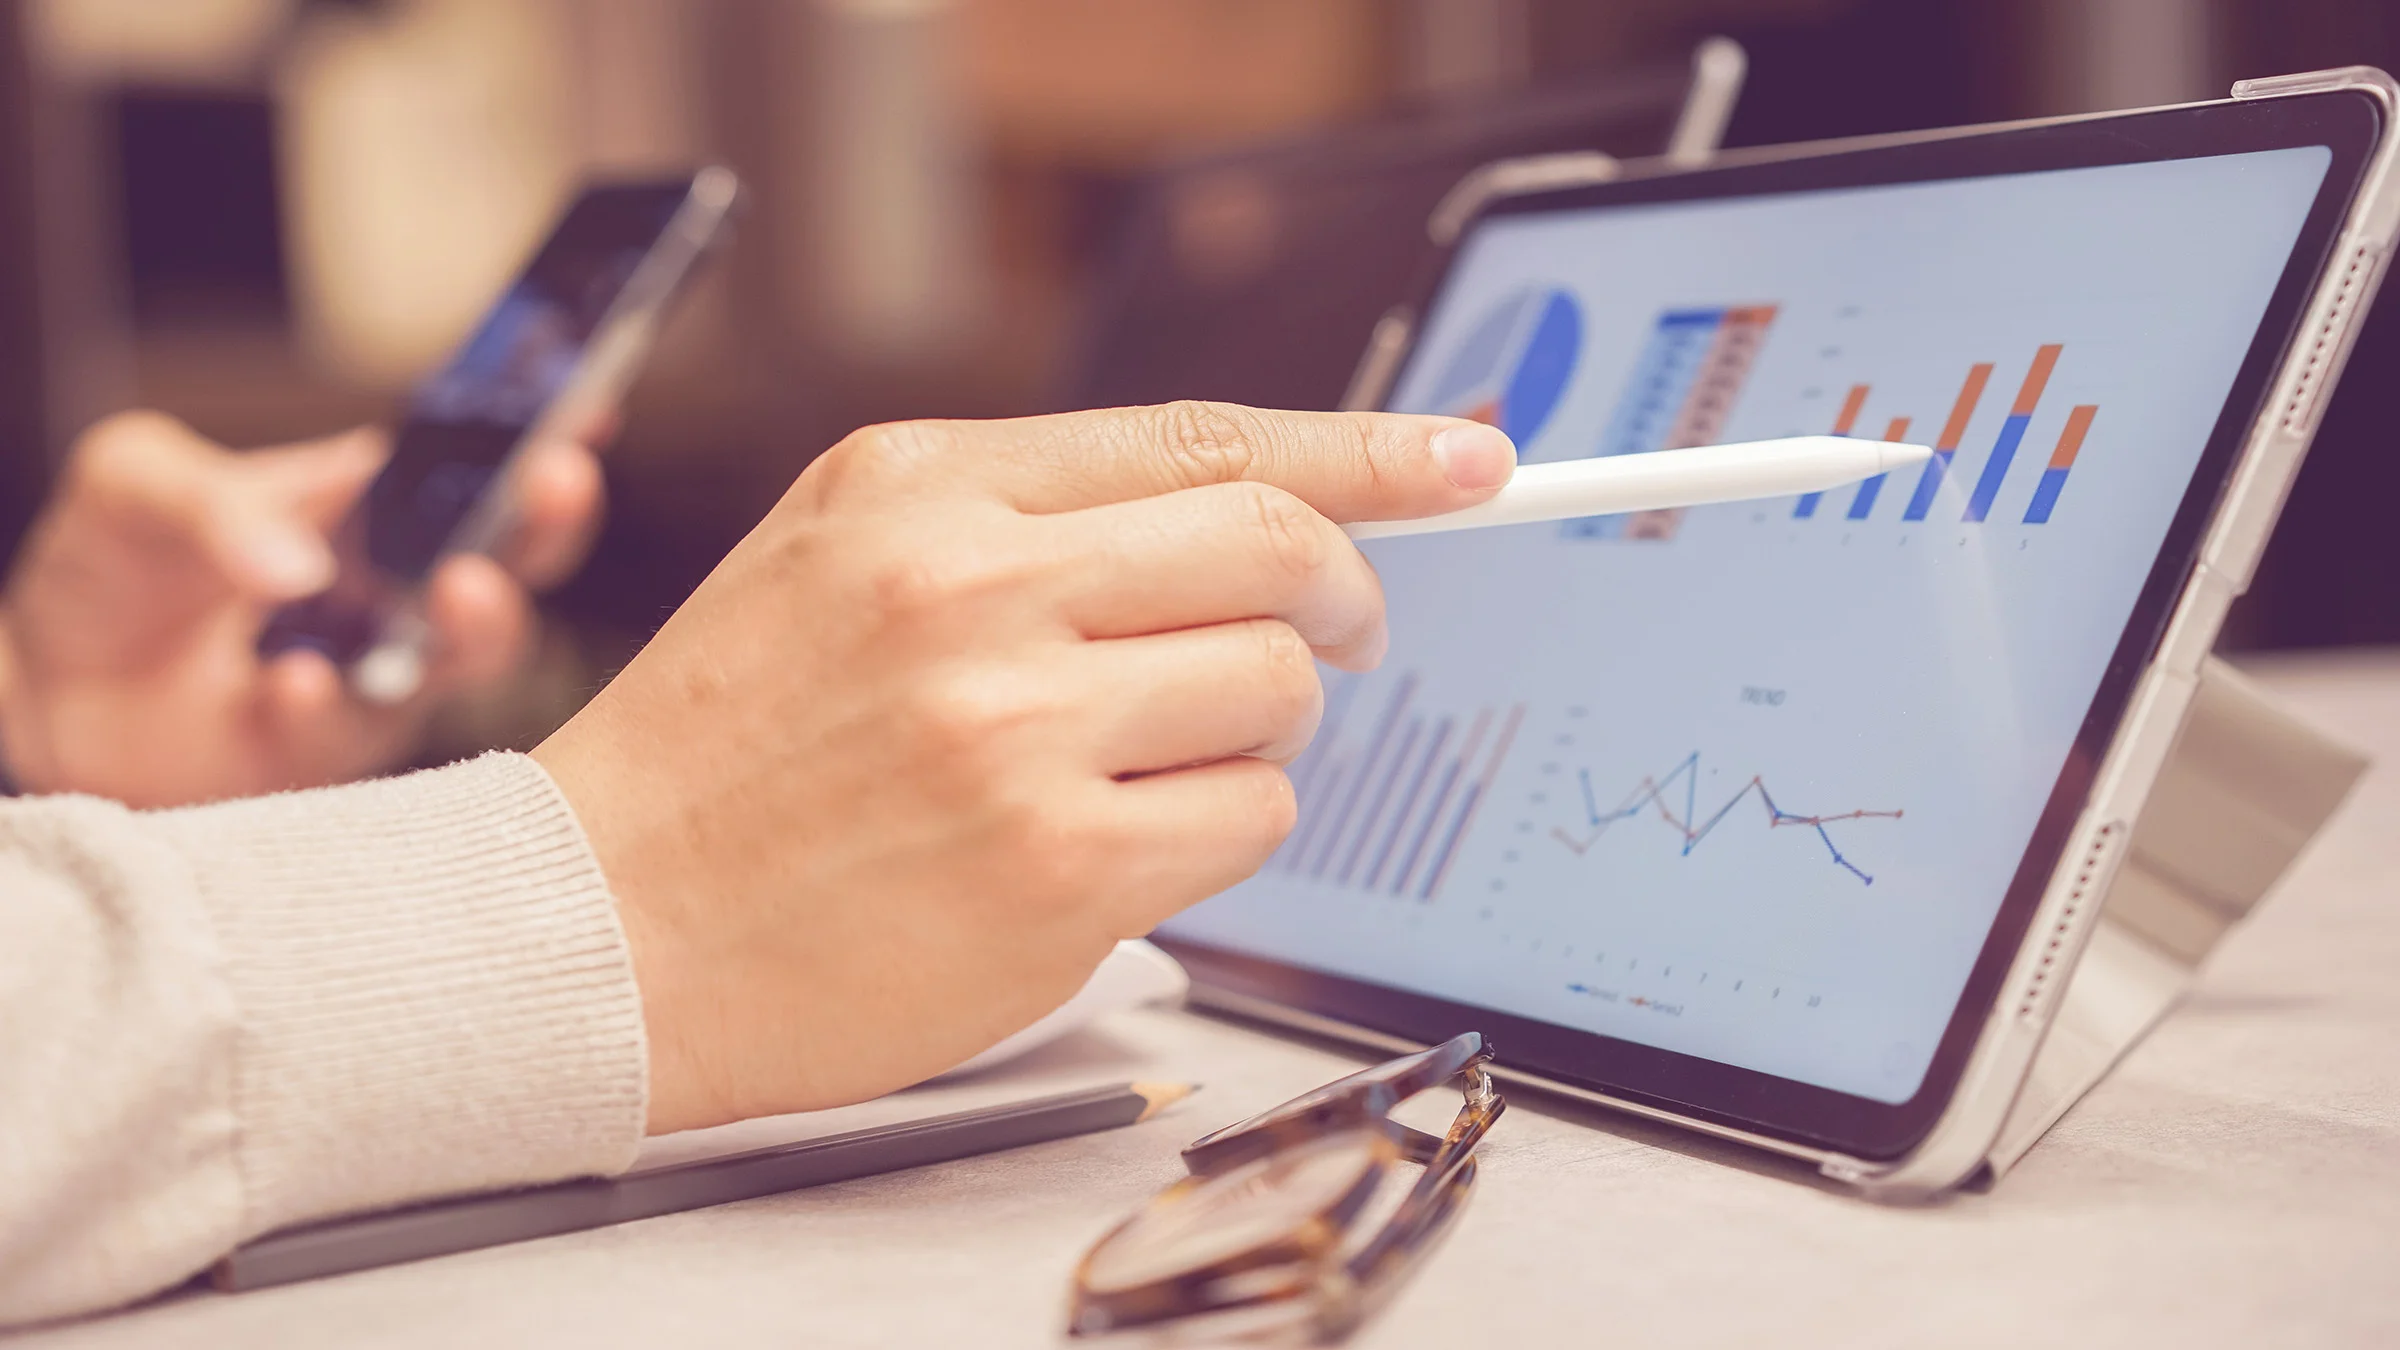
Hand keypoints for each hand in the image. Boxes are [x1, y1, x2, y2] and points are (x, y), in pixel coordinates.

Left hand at [0, 411, 604, 805]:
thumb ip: (212, 501)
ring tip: (458, 588)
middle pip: (511, 559)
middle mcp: (392, 592)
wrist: (47, 686)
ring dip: (481, 622)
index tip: (585, 412)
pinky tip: (293, 679)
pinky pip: (355, 736)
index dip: (539, 438)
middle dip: (548, 522)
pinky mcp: (328, 757)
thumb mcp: (134, 482)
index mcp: (367, 507)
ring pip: (469, 659)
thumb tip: (300, 568)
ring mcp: (373, 678)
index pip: (472, 465)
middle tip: (554, 483)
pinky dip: (330, 705)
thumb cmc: (110, 566)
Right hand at [531, 402, 1515, 1133]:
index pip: (1204, 439)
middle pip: (1276, 551)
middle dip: (1339, 599)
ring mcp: (1016, 731)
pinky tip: (1120, 842)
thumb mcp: (841, 553)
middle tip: (1335, 636)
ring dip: (1253, 731)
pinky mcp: (1055, 870)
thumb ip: (1029, 510)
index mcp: (923, 485)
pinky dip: (1220, 829)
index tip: (1470, 462)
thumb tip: (1257, 505)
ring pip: (1276, 694)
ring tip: (1141, 761)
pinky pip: (1249, 819)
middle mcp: (974, 587)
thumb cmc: (730, 744)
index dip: (1367, 450)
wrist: (599, 926)